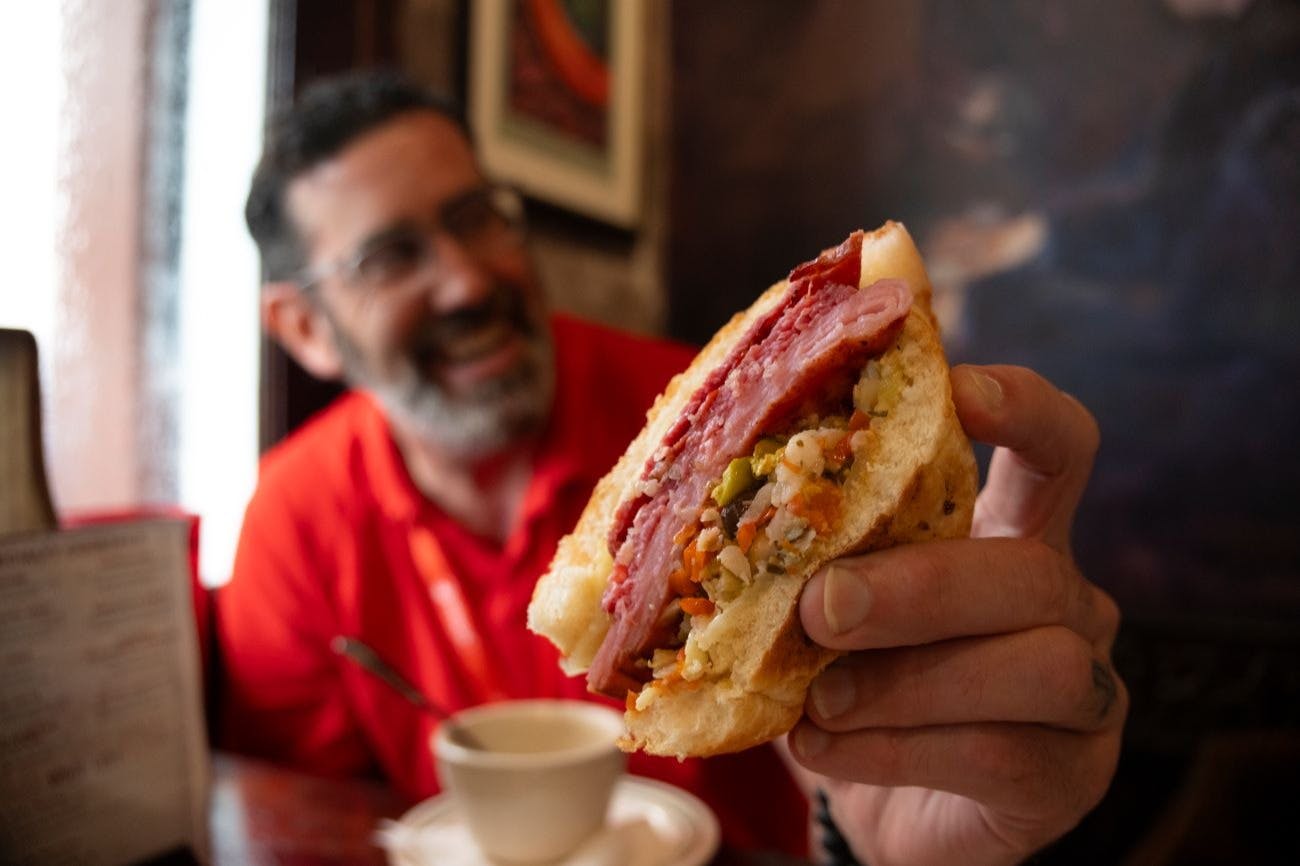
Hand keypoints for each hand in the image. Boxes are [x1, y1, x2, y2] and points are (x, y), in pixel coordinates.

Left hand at [788, 365, 1125, 865]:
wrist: (880, 809)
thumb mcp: (830, 607)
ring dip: (907, 679)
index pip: (1058, 447)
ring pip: (1035, 665)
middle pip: (1033, 570)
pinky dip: (892, 749)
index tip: (957, 391)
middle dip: (922, 585)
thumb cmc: (853, 681)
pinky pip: (999, 753)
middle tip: (823, 607)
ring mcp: (1083, 692)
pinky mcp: (1067, 776)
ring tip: (816, 698)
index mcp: (1014, 533)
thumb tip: (715, 516)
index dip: (1024, 409)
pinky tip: (821, 746)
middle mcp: (1066, 602)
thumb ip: (805, 560)